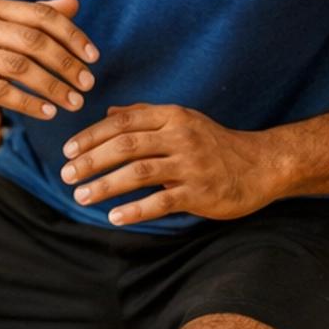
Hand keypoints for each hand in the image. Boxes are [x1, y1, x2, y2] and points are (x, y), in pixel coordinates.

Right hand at [0, 0, 97, 119]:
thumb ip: (34, 15)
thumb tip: (74, 2)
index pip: (41, 15)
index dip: (72, 35)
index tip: (93, 57)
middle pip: (33, 41)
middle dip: (66, 64)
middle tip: (88, 84)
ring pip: (19, 68)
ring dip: (53, 88)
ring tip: (74, 103)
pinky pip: (1, 93)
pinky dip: (29, 104)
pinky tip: (48, 113)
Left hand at [60, 104, 279, 225]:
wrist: (262, 165)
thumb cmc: (216, 144)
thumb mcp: (183, 120)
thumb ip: (145, 115)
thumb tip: (109, 112)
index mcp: (173, 116)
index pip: (124, 121)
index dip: (92, 135)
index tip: (68, 150)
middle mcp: (181, 136)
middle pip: (127, 145)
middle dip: (91, 161)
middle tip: (66, 175)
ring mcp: (191, 165)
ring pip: (139, 173)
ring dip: (106, 185)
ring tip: (81, 196)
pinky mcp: (201, 193)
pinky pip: (162, 201)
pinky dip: (135, 209)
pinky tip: (114, 217)